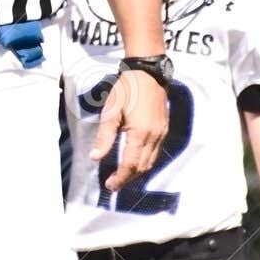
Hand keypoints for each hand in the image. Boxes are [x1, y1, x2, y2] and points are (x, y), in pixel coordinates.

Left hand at [91, 70, 166, 189]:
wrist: (148, 73)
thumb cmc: (126, 90)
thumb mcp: (111, 112)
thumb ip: (105, 137)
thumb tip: (95, 158)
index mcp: (140, 134)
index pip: (130, 165)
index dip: (120, 178)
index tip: (109, 186)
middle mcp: (155, 137)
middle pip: (142, 167)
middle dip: (128, 178)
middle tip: (113, 184)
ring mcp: (162, 133)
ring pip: (151, 161)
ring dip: (137, 171)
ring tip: (122, 176)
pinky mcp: (164, 128)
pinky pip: (155, 152)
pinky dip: (145, 161)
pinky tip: (134, 160)